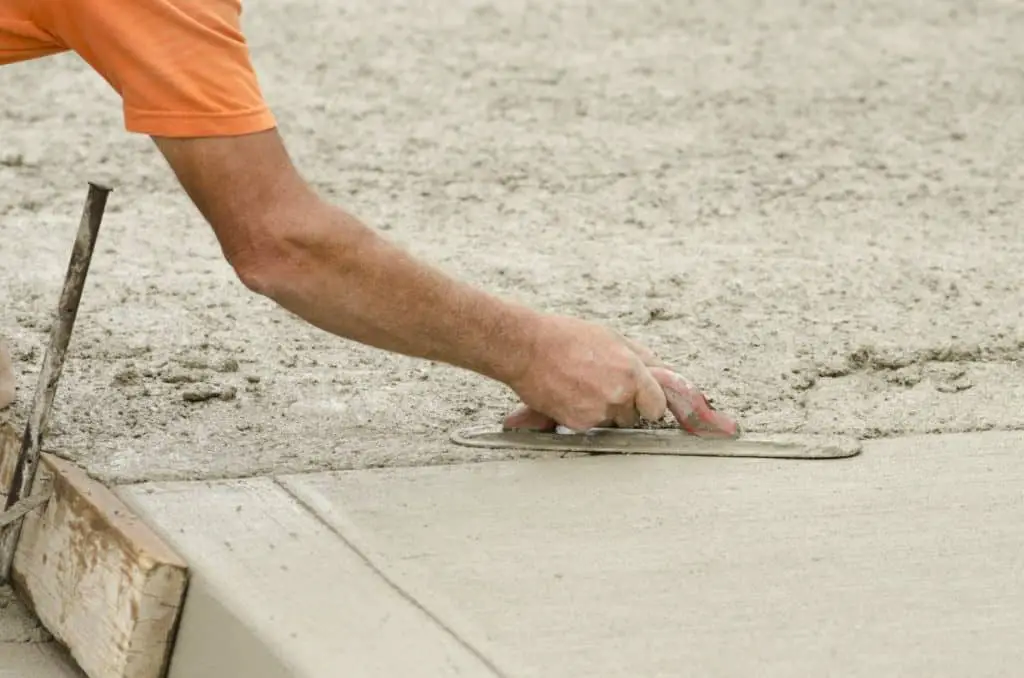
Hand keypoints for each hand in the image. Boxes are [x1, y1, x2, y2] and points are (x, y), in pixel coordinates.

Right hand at [501, 315, 667, 431]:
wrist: (526, 348)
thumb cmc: (566, 337)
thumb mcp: (611, 337)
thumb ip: (640, 358)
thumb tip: (661, 371)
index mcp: (632, 372)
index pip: (657, 406)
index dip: (650, 403)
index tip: (643, 400)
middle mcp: (618, 396)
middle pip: (634, 417)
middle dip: (624, 406)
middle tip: (602, 386)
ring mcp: (598, 412)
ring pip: (611, 423)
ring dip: (603, 412)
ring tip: (583, 388)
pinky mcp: (578, 424)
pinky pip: (590, 426)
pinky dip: (582, 415)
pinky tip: (569, 394)